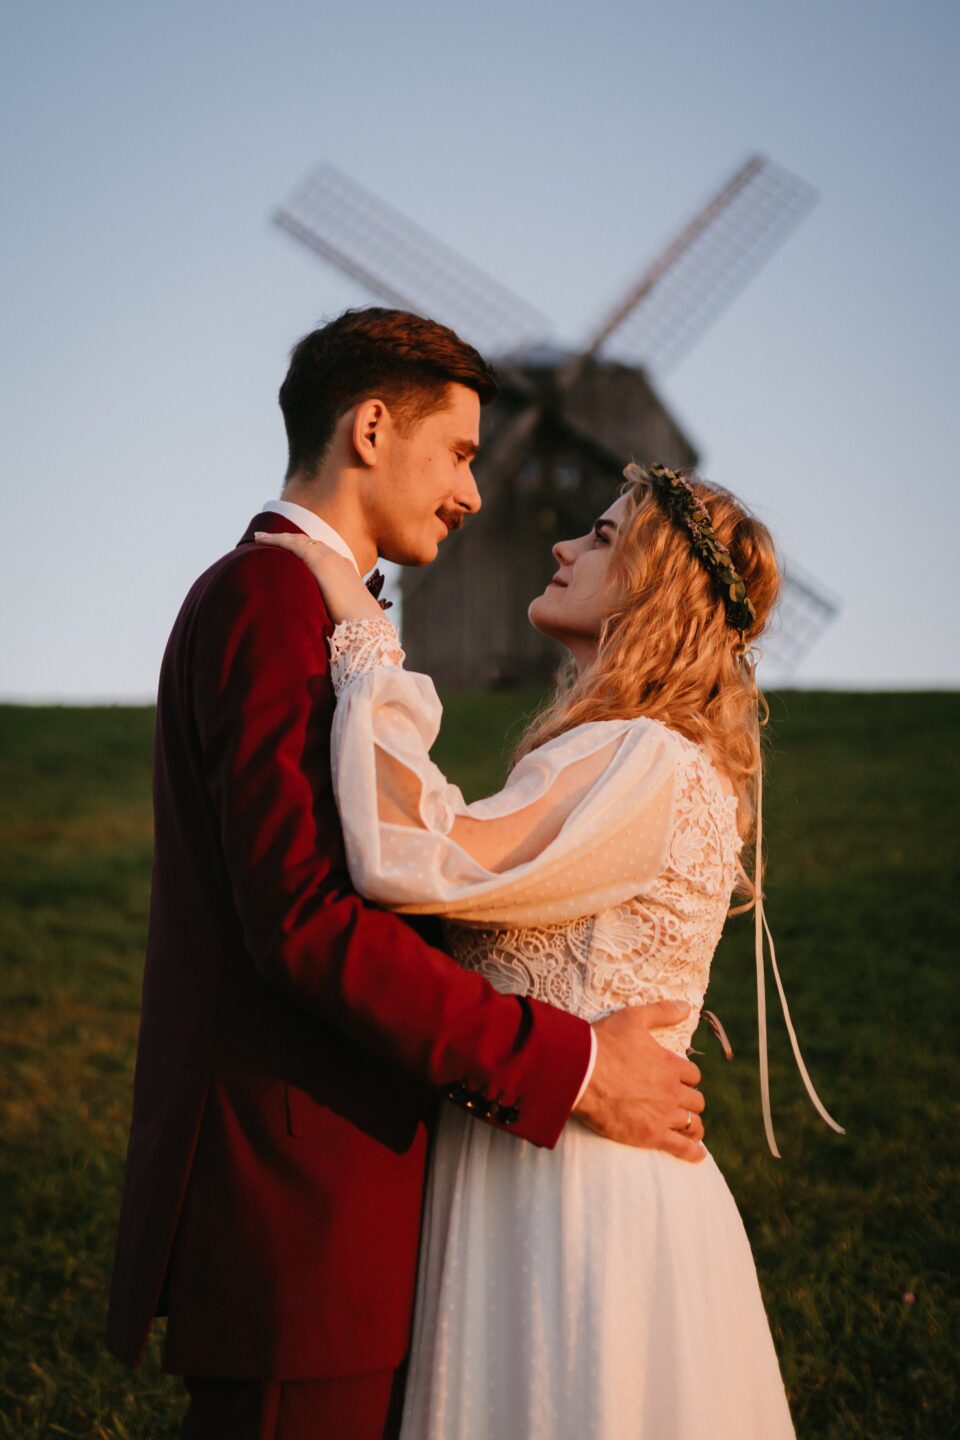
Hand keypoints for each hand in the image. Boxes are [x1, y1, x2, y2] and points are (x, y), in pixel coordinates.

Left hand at [253, 532, 383, 623]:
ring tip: (260, 537)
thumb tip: (320, 621)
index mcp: (345, 571)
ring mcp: (330, 558)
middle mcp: (338, 560)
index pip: (321, 553)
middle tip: (269, 538)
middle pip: (309, 543)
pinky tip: (262, 540)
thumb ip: (332, 611)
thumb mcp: (343, 613)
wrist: (366, 625)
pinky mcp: (320, 562)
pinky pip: (293, 544)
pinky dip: (277, 540)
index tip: (290, 549)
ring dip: (279, 537)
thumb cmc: (356, 627)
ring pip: (299, 540)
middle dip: (289, 539)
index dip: (304, 549)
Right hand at [573, 1001, 705, 1161]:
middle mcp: (672, 1091)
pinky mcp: (651, 1135)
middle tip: (677, 1101)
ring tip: (689, 1127)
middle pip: (695, 1100)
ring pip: (693, 1124)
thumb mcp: (633, 1018)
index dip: (685, 1076)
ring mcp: (663, 1115)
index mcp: (671, 1064)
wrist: (581, 1073)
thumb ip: (662, 1012)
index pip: (692, 1074)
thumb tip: (686, 1007)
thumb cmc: (604, 1043)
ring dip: (692, 1124)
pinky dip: (693, 1152)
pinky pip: (682, 1148)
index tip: (676, 1079)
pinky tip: (697, 1154)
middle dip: (688, 1100)